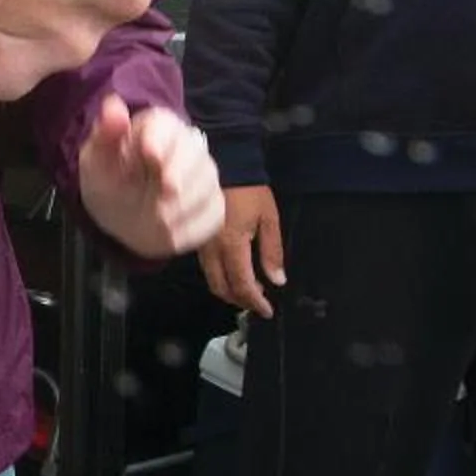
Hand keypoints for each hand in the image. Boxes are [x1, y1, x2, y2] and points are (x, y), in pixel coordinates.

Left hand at [75, 101, 227, 260]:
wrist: (123, 218)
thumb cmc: (109, 181)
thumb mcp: (96, 161)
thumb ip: (105, 134)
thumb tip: (113, 104)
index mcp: (156, 127)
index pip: (165, 125)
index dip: (160, 139)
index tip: (150, 155)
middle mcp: (187, 146)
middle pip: (194, 153)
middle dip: (180, 174)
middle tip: (164, 193)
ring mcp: (204, 175)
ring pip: (207, 184)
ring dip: (183, 205)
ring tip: (158, 218)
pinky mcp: (214, 204)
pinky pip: (212, 214)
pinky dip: (192, 227)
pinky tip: (170, 233)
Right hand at [196, 184, 285, 316]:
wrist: (225, 164)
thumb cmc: (250, 190)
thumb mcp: (269, 218)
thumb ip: (272, 251)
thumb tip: (277, 280)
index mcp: (232, 245)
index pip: (243, 285)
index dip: (255, 302)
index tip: (268, 311)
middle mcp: (212, 250)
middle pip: (222, 288)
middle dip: (241, 300)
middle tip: (259, 302)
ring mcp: (201, 245)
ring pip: (212, 280)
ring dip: (230, 291)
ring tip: (250, 289)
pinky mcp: (198, 238)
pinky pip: (207, 268)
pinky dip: (221, 277)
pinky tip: (235, 272)